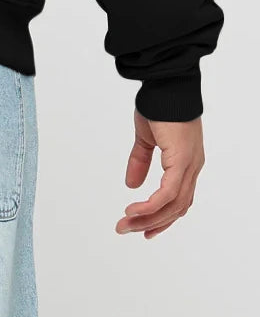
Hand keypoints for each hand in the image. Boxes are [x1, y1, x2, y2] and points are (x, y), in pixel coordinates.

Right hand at [116, 110, 204, 238]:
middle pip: (176, 207)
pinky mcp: (181, 161)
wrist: (166, 86)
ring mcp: (189, 165)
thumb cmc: (159, 106)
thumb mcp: (146, 138)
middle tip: (128, 230)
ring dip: (148, 218)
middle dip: (151, 223)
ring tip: (125, 223)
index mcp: (187, 162)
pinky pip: (167, 193)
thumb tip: (131, 184)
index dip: (162, 217)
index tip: (145, 229)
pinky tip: (133, 210)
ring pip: (172, 205)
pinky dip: (150, 205)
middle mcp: (192, 167)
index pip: (179, 199)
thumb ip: (140, 161)